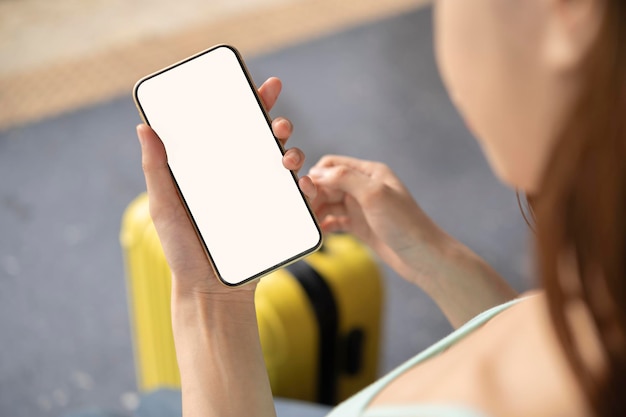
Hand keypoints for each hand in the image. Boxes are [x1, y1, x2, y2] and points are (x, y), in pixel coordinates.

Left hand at [137, 77, 311, 296]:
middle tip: (277, 122)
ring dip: (295, 151)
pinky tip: (305, 184)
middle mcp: (242, 178)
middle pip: (265, 140)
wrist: (210, 290)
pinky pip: (301, 199)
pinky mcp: (280, 218)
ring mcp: (263, 197)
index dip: (250, 104)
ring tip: (287, 156)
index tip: (262, 86)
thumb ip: (157, 169)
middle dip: (277, 122)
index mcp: (216, 169)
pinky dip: (309, 187)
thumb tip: (144, 128)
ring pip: (287, 164)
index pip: (234, 129)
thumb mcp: (165, 207)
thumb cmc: (183, 250)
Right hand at [309, 155, 446, 285]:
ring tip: (308, 223)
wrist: (423, 257)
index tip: (305, 191)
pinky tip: (319, 232)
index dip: (316, 176)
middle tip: (303, 211)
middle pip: (328, 184)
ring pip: (329, 203)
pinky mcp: (361, 226)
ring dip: (317, 210)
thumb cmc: (405, 224)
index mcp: (370, 173)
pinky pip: (335, 221)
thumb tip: (316, 173)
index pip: (333, 165)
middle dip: (313, 195)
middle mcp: (364, 187)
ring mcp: (362, 207)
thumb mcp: (374, 195)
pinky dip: (325, 225)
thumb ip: (345, 178)